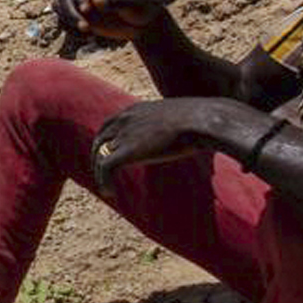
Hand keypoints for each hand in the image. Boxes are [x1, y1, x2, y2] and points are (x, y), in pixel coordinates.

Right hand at [53, 0, 165, 41]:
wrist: (143, 22)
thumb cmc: (142, 7)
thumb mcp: (132, 2)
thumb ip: (115, 0)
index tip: (86, 10)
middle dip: (71, 12)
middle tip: (84, 27)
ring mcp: (80, 1)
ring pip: (60, 7)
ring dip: (68, 20)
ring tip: (86, 31)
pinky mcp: (78, 15)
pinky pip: (64, 20)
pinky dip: (70, 29)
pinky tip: (86, 37)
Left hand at [90, 98, 234, 188]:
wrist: (204, 120)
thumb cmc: (203, 120)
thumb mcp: (183, 118)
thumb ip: (176, 125)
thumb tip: (189, 134)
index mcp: (136, 110)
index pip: (110, 124)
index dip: (106, 140)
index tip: (109, 154)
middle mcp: (125, 120)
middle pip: (100, 140)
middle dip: (99, 157)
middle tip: (104, 174)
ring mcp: (124, 135)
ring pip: (100, 156)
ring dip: (101, 174)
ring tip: (107, 188)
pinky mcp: (127, 151)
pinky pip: (106, 167)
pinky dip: (104, 181)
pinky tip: (110, 192)